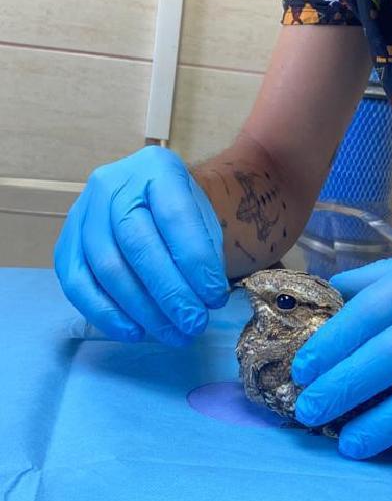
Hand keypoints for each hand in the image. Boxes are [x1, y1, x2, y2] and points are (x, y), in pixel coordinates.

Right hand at [55, 147, 228, 345]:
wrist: (150, 201)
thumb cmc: (181, 213)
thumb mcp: (203, 218)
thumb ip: (204, 252)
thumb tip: (205, 299)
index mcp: (155, 167)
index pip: (174, 216)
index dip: (196, 262)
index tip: (215, 297)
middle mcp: (112, 183)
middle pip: (137, 244)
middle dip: (169, 292)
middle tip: (194, 323)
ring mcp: (83, 211)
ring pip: (107, 267)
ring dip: (142, 310)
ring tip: (172, 333)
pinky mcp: (66, 241)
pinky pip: (77, 283)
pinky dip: (105, 313)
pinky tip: (134, 331)